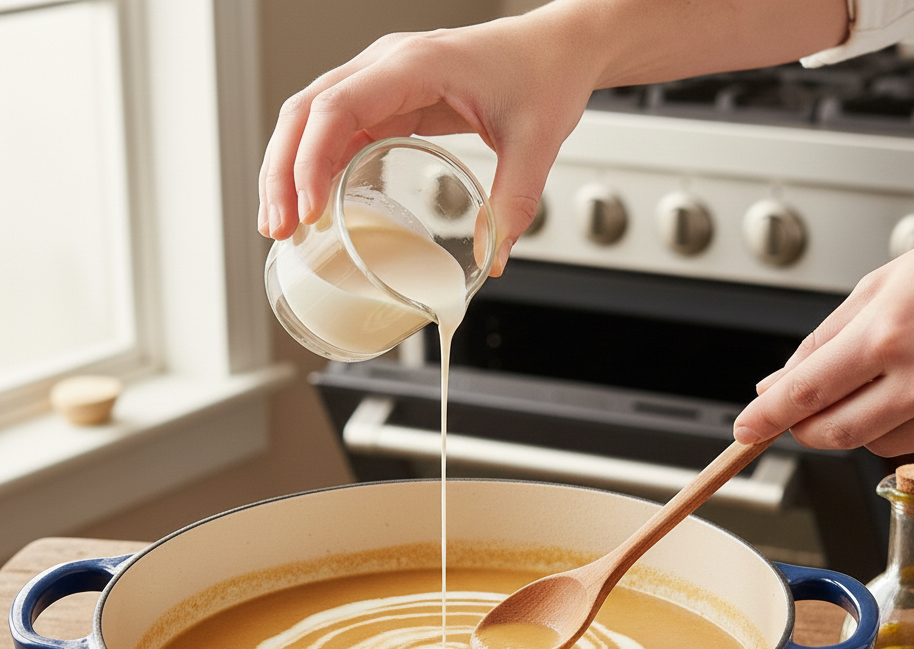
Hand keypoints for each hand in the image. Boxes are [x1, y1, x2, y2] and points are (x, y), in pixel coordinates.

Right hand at [257, 13, 600, 273]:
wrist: (557, 47)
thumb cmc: (544, 75)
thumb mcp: (535, 144)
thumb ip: (513, 203)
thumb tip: (492, 260)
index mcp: (415, 65)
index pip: (338, 106)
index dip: (311, 159)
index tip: (308, 210)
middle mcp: (387, 65)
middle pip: (306, 112)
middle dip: (282, 172)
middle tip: (278, 228)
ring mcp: (382, 79)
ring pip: (311, 118)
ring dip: (288, 169)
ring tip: (282, 223)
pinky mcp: (389, 98)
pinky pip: (337, 128)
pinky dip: (315, 164)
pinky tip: (311, 202)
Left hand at [733, 209, 913, 455]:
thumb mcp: (879, 287)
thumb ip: (820, 344)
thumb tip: (775, 386)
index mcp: (888, 334)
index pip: (805, 394)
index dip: (766, 417)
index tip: (744, 430)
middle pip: (833, 434)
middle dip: (805, 428)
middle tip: (800, 412)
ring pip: (873, 444)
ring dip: (858, 423)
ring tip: (886, 376)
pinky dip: (906, 422)